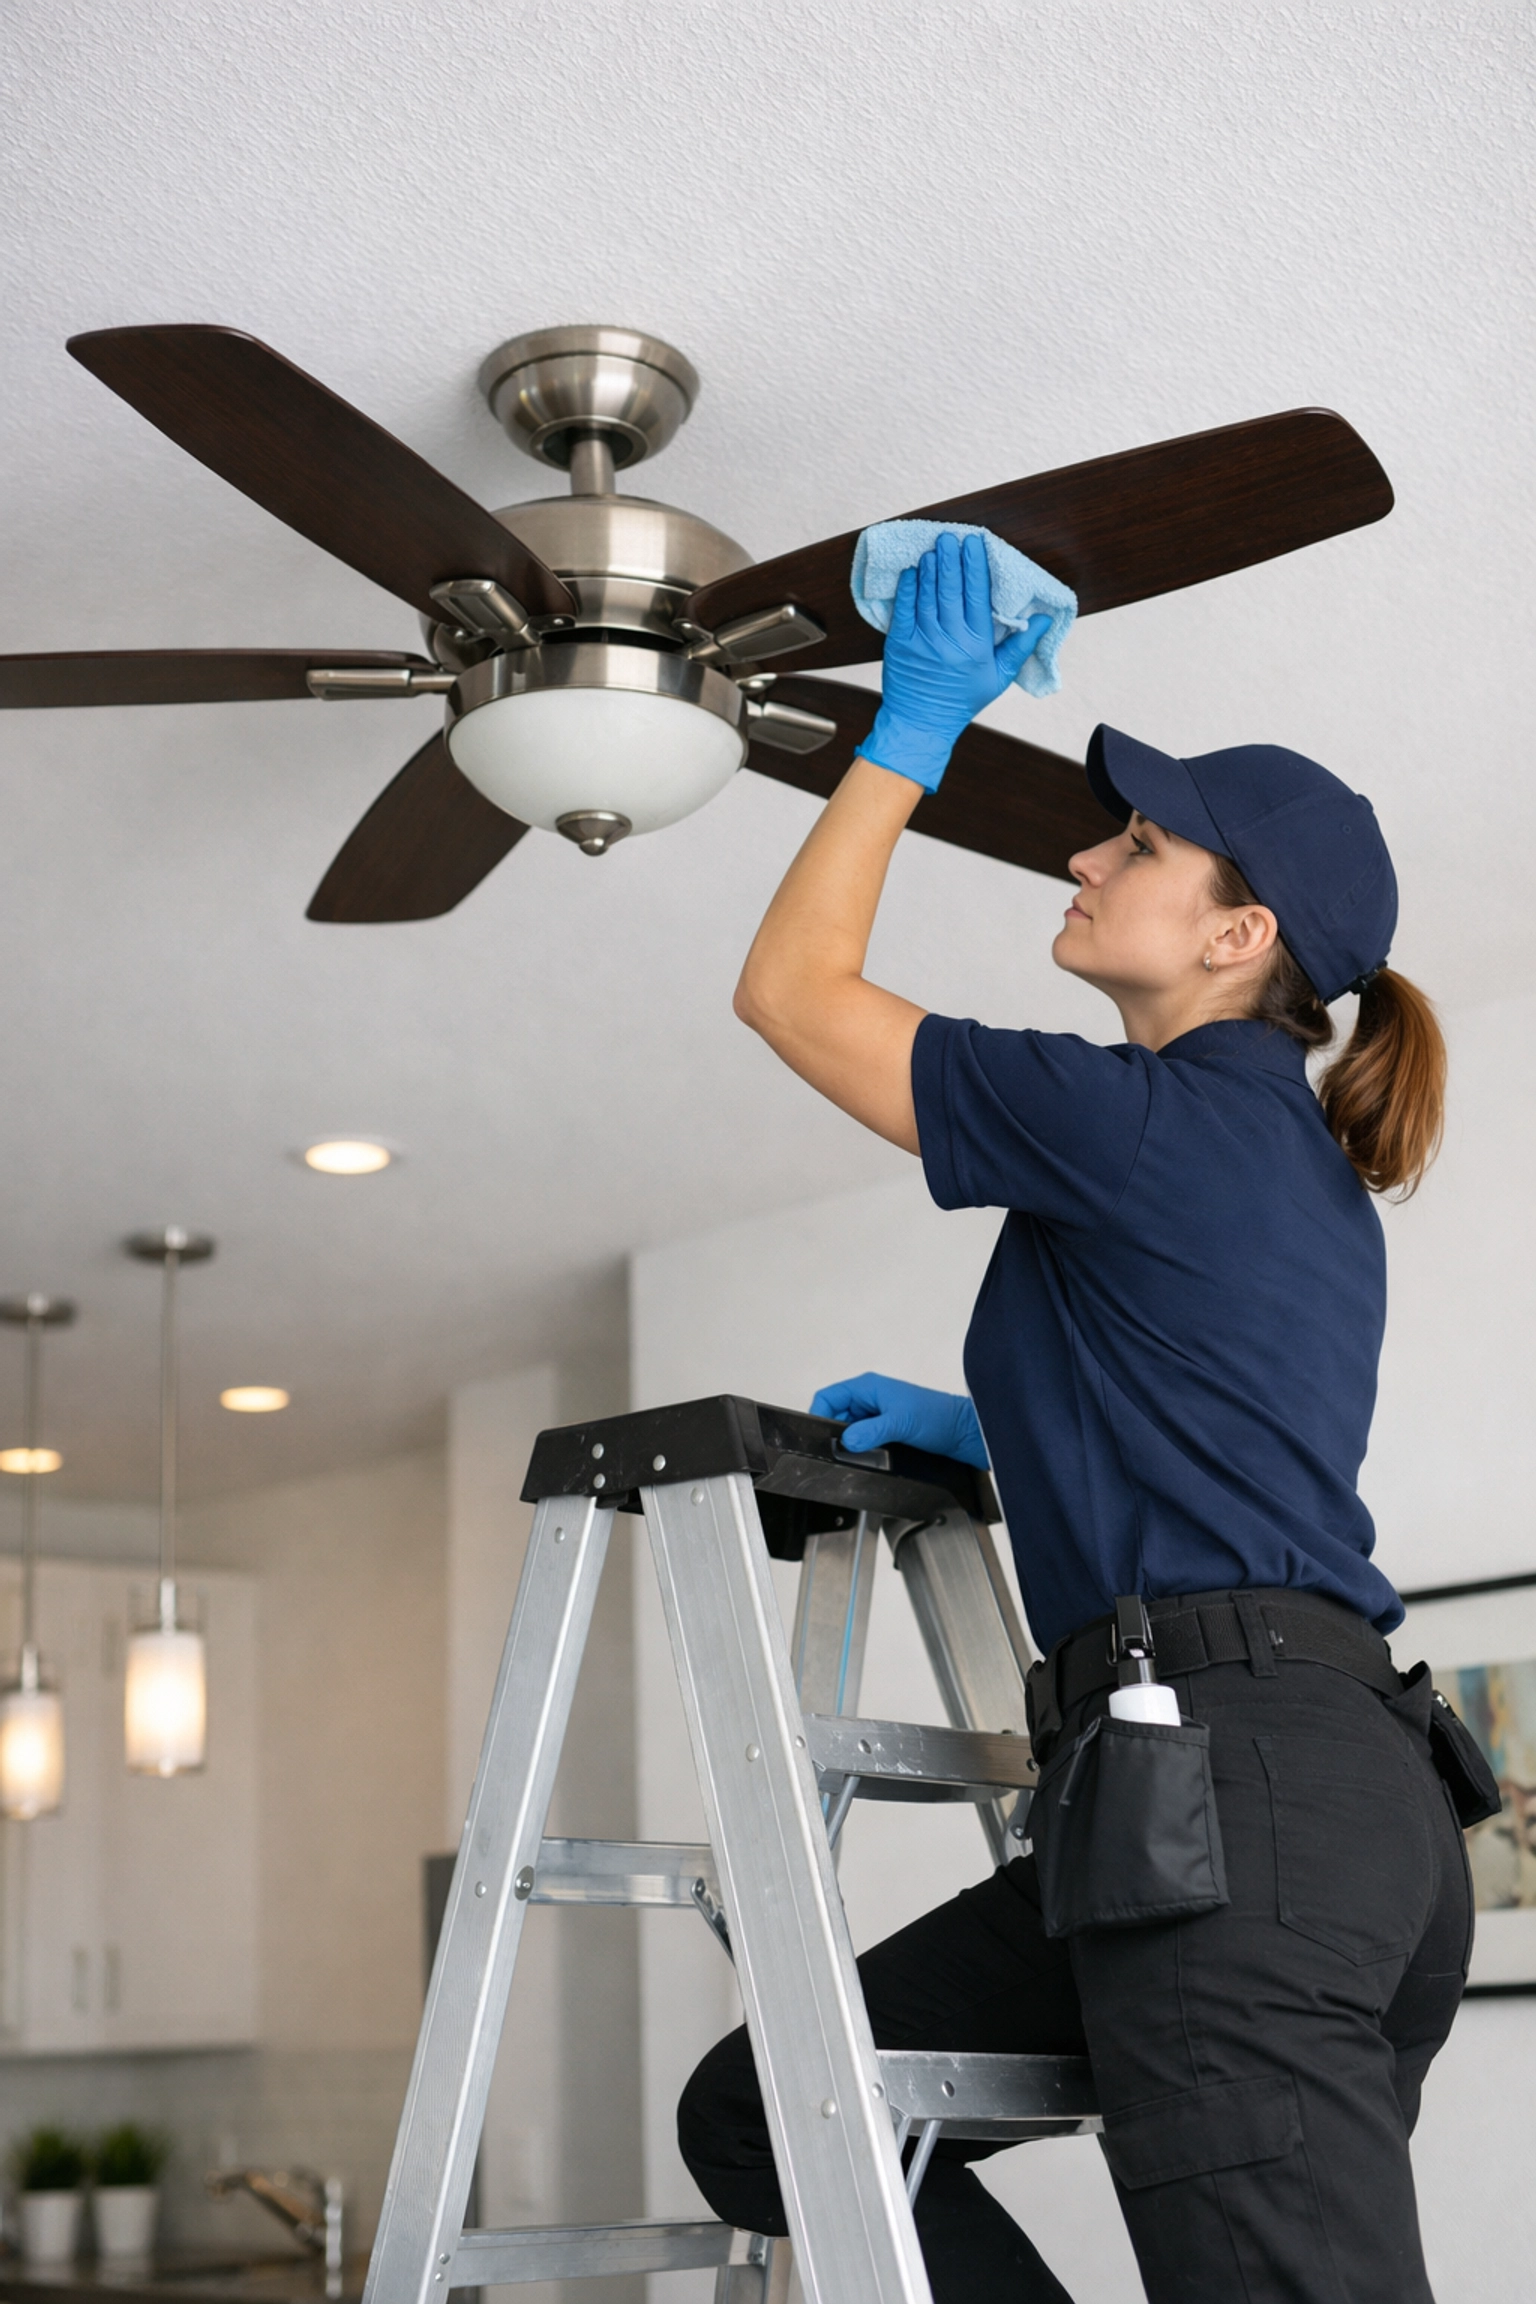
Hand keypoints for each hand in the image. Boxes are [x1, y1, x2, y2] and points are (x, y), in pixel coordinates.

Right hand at [810, 1371, 988, 1467]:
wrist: (963, 1433)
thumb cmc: (938, 1416)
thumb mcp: (900, 1422)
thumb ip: (870, 1431)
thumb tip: (847, 1440)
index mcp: (868, 1387)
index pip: (828, 1397)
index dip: (819, 1415)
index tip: (818, 1436)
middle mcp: (870, 1399)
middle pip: (836, 1415)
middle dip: (836, 1433)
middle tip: (840, 1450)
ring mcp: (877, 1415)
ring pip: (849, 1430)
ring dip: (851, 1443)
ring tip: (860, 1454)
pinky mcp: (885, 1430)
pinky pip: (863, 1440)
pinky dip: (862, 1449)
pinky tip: (870, 1456)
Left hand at [855, 532, 1050, 791]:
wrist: (923, 723)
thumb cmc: (963, 699)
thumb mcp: (1000, 677)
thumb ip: (1021, 646)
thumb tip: (1044, 619)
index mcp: (976, 645)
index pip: (977, 595)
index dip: (975, 566)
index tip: (975, 543)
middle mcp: (950, 639)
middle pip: (951, 589)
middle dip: (951, 559)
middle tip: (951, 536)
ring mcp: (922, 641)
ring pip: (927, 595)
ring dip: (930, 569)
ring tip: (933, 548)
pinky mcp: (899, 645)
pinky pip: (904, 609)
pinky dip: (907, 588)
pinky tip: (912, 572)